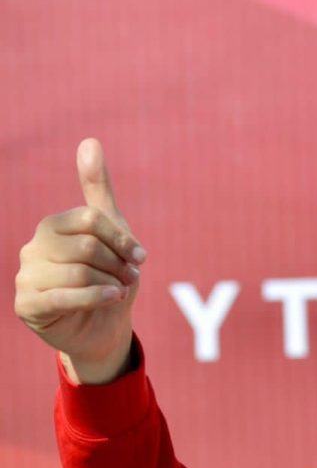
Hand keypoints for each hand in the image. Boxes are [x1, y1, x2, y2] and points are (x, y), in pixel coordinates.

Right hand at [14, 138, 146, 383]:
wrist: (105, 326)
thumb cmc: (109, 276)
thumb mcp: (112, 232)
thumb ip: (98, 189)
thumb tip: (89, 141)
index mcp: (52, 227)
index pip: (90, 220)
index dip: (122, 239)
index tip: (140, 256)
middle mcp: (32, 249)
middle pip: (86, 246)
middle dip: (118, 264)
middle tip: (130, 278)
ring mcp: (26, 277)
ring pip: (79, 272)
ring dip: (111, 284)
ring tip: (119, 291)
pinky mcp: (27, 306)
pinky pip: (66, 296)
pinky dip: (99, 298)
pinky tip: (113, 300)